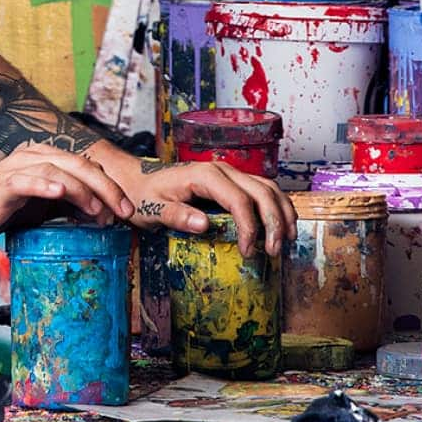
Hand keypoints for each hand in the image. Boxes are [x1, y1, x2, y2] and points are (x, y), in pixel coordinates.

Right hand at [0, 143, 136, 253]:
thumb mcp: (36, 210)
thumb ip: (62, 205)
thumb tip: (99, 214)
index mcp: (40, 160)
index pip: (83, 166)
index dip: (108, 186)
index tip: (126, 211)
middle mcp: (29, 158)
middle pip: (77, 164)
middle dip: (106, 188)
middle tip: (125, 211)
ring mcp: (14, 170)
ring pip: (57, 170)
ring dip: (82, 190)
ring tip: (100, 210)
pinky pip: (25, 181)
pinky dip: (45, 185)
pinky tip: (60, 193)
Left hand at [108, 158, 294, 257]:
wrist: (136, 181)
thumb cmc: (143, 195)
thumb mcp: (153, 209)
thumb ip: (177, 216)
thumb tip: (204, 224)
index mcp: (204, 176)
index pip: (240, 200)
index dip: (249, 227)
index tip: (248, 251)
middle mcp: (222, 170)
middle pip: (262, 192)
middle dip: (274, 222)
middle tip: (274, 251)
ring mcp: (229, 173)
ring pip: (268, 187)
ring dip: (282, 213)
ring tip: (285, 240)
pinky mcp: (232, 181)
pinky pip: (262, 190)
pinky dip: (276, 207)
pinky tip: (280, 226)